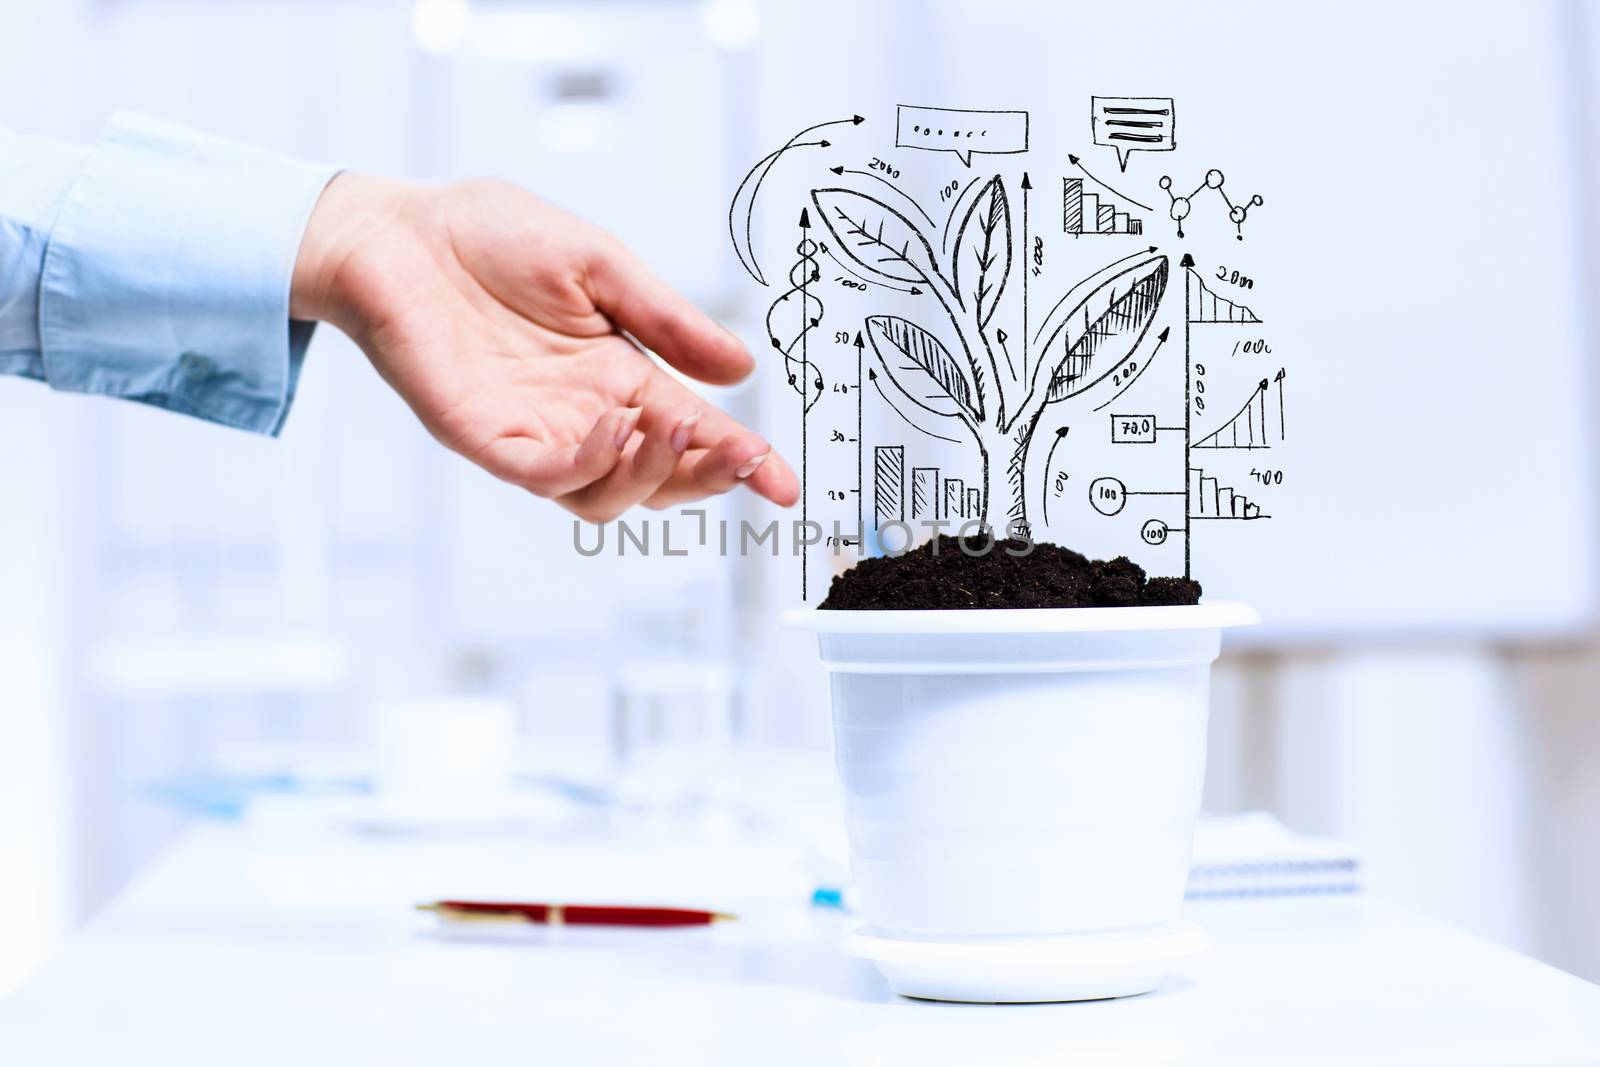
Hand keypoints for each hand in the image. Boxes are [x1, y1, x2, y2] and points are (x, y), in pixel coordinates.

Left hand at [290, 173, 797, 520]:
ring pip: (605, 495)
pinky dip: (586, 465)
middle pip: (658, 479)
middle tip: (737, 451)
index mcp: (619, 375)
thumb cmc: (488, 236)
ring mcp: (533, 432)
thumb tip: (742, 369)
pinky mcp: (483, 435)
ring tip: (672, 427)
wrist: (398, 228)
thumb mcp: (601, 264)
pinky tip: (614, 431)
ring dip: (650, 474)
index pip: (694, 435)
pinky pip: (543, 475)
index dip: (744, 463)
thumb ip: (667, 320)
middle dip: (706, 475)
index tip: (785, 484)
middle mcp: (582, 415)